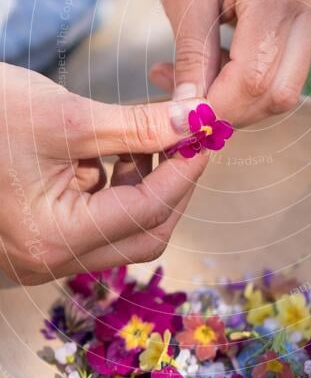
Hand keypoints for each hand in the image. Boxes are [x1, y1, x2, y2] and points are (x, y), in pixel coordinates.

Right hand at [0, 65, 206, 284]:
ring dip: (144, 185)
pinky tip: (113, 151)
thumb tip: (194, 121)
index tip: (207, 136)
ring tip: (146, 138)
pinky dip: (115, 187)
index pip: (147, 212)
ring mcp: (39, 254)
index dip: (186, 171)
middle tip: (189, 141)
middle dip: (172, 185)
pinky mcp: (37, 236)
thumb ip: (137, 126)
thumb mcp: (68, 118)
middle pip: (141, 234)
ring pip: (121, 229)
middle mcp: (46, 260)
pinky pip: (95, 221)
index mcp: (53, 239)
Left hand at [151, 0, 310, 127]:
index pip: (254, 78)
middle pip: (278, 93)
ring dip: (237, 100)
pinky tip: (211, 68)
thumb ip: (190, 57)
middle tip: (183, 103)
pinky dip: (246, 84)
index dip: (216, 107)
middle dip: (230, 111)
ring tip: (190, 80)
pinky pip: (283, 73)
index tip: (178, 117)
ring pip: (284, 91)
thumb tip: (187, 117)